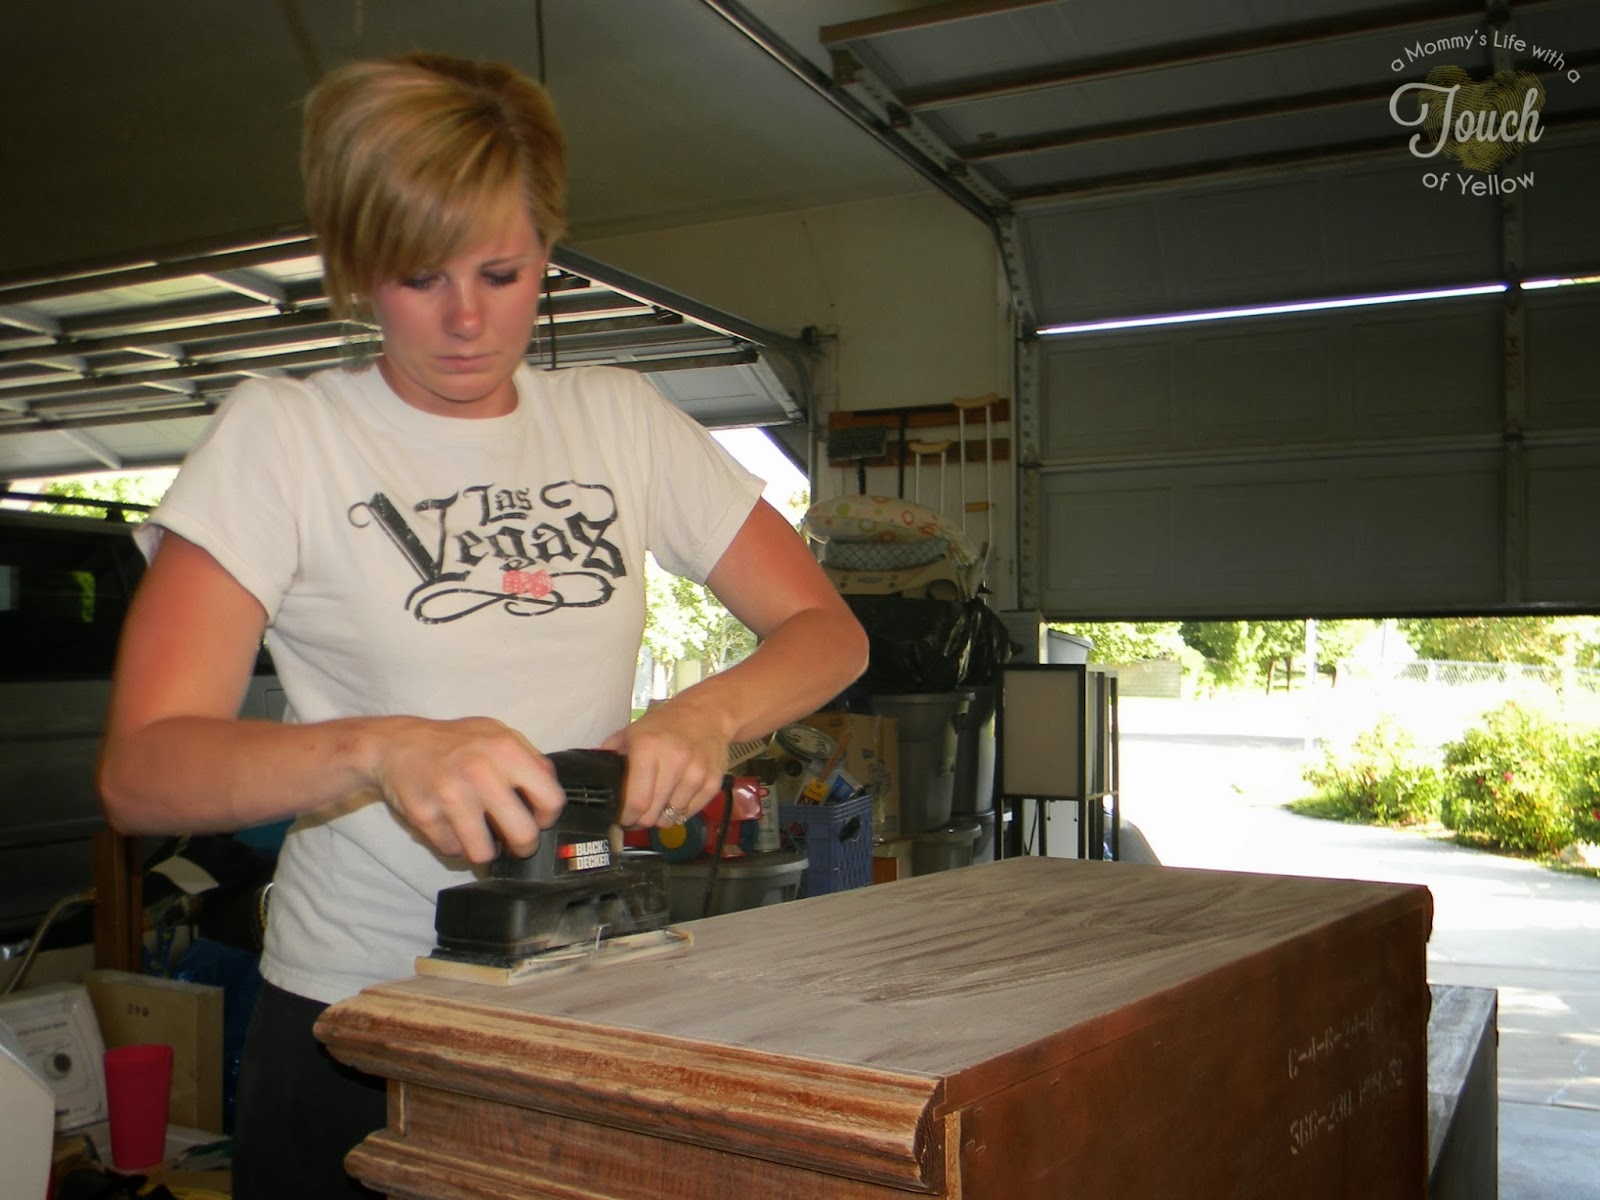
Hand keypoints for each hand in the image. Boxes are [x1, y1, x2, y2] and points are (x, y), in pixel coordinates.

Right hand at [370, 716, 563, 862]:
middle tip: (515, 843)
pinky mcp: (426, 816)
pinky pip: (453, 850)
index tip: (538, 820)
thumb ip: (529, 760)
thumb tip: (551, 793)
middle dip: (523, 846)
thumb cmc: (454, 742)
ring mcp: (452, 796)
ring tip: (481, 837)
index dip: (547, 817)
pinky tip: (452, 826)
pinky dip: (455, 844)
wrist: (396, 745)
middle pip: (523, 835)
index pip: (551, 799)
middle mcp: (481, 773)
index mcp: (507, 750)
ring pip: (485, 852)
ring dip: (486, 850)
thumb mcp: (498, 734)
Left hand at [601, 701, 730, 828]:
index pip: (636, 802)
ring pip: (671, 817)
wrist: (708, 714)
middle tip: (638, 813)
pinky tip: (676, 796)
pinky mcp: (712, 783)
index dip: (626, 817)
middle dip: (641, 820)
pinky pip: (689, 813)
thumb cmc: (665, 724)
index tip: (623, 817)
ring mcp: (696, 774)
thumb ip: (611, 754)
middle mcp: (674, 762)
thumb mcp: (633, 731)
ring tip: (659, 801)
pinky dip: (679, 811)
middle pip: (652, 815)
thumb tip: (596, 779)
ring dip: (661, 815)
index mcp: (648, 749)